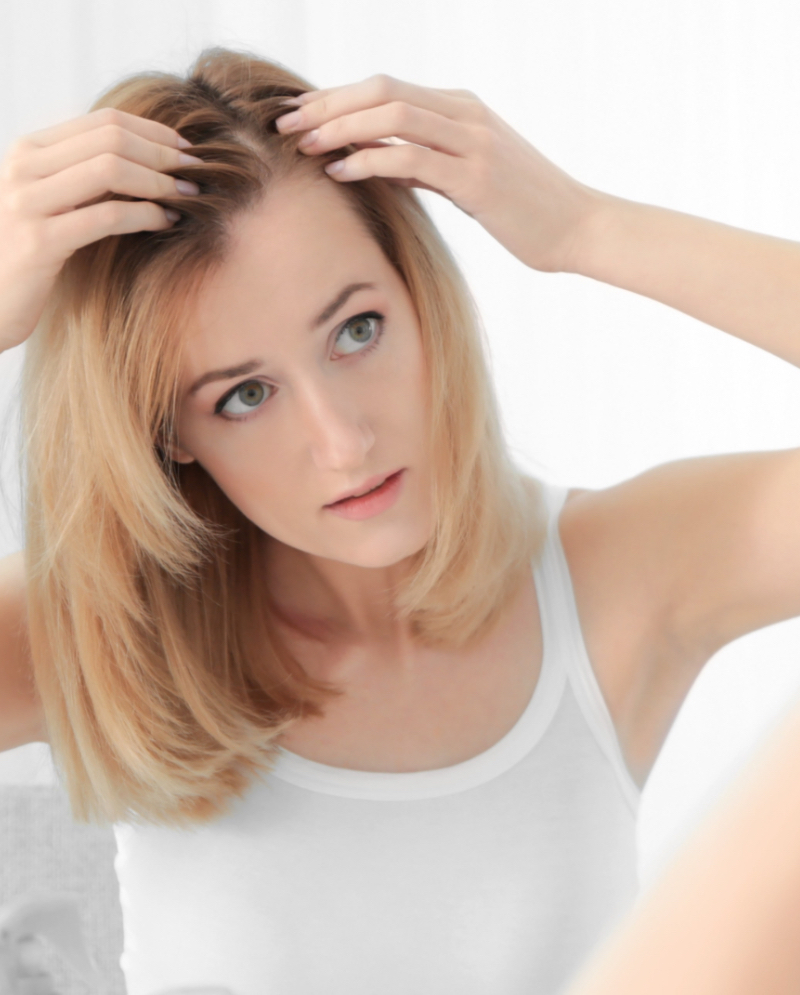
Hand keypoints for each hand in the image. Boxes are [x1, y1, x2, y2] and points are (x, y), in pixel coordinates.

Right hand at [0, 108, 202, 352]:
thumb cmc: (30, 255)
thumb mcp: (53, 205)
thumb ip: (85, 179)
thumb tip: (148, 161)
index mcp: (30, 149)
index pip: (104, 121)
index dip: (155, 132)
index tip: (187, 152)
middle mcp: (24, 167)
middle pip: (112, 139)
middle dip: (163, 155)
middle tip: (197, 174)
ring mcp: (28, 202)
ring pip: (110, 169)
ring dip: (159, 182)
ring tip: (188, 197)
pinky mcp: (39, 242)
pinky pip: (105, 217)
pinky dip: (145, 215)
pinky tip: (166, 222)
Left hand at [275, 74, 604, 274]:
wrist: (577, 228)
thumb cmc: (524, 209)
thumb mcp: (469, 177)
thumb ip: (427, 162)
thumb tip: (378, 162)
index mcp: (463, 109)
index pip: (387, 89)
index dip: (337, 97)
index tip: (300, 114)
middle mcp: (466, 115)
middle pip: (382, 91)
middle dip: (328, 104)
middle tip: (286, 123)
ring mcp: (473, 142)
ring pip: (393, 115)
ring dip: (341, 128)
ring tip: (304, 145)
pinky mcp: (476, 178)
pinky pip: (411, 159)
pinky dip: (369, 161)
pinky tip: (340, 171)